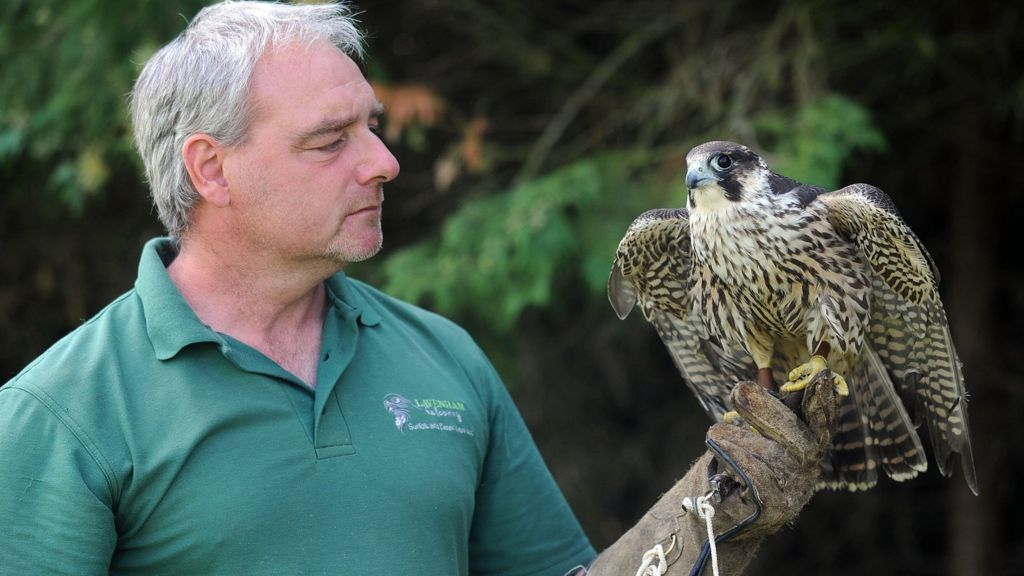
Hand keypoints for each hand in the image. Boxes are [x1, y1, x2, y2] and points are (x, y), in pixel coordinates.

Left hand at [587, 372, 839, 574]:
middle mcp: (807, 466)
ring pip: (760, 446)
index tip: (821, 377)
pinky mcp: (773, 504)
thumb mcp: (754, 434)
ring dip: (730, 438)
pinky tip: (722, 464)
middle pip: (791, 428)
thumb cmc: (737, 464)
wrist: (719, 512)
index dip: (822, 400)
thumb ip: (765, 411)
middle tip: (739, 392)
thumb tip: (758, 385)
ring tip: (720, 440)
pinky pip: (747, 468)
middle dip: (761, 406)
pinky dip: (727, 458)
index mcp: (807, 443)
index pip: (822, 420)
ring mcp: (793, 487)